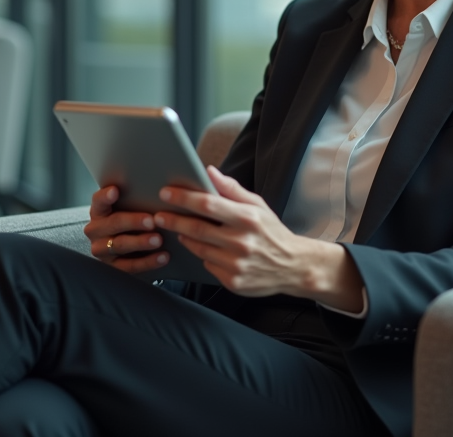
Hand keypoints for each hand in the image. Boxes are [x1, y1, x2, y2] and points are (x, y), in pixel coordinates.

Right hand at [83, 185, 168, 274]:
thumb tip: (159, 194)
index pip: (98, 201)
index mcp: (98, 212)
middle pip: (114, 223)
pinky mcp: (112, 267)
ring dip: (141, 242)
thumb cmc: (129, 221)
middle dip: (133, 221)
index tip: (115, 190)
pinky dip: (148, 262)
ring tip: (158, 240)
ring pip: (121, 245)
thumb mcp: (127, 210)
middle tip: (152, 221)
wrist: (125, 248)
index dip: (105, 196)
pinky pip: (130, 266)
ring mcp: (102, 250)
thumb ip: (133, 201)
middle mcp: (96, 230)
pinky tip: (162, 256)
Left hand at [155, 166, 361, 309]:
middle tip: (158, 214)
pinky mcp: (233, 282)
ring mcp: (237, 264)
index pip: (207, 205)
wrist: (294, 266)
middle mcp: (242, 242)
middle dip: (173, 220)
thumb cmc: (272, 232)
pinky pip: (208, 266)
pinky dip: (203, 256)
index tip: (166, 193)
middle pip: (196, 228)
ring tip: (179, 229)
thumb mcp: (258, 205)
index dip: (183, 198)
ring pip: (199, 248)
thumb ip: (231, 189)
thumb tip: (209, 171)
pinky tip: (205, 249)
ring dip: (185, 238)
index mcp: (247, 218)